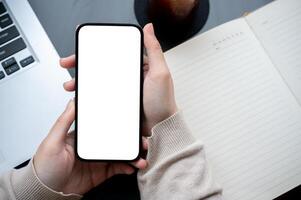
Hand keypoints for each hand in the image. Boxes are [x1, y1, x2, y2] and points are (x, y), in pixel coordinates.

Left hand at [34, 93, 146, 195]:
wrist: (45, 192)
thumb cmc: (44, 167)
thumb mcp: (53, 141)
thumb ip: (64, 121)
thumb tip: (73, 101)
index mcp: (84, 136)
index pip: (104, 126)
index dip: (119, 124)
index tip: (131, 122)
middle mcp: (93, 146)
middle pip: (117, 140)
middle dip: (131, 140)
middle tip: (142, 141)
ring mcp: (98, 160)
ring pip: (121, 154)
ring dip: (133, 155)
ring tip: (141, 158)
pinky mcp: (101, 173)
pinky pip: (118, 168)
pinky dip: (128, 167)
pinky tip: (132, 167)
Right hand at [61, 23, 176, 135]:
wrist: (160, 128)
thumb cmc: (163, 102)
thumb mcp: (160, 73)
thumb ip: (154, 50)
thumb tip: (149, 28)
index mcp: (138, 65)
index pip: (114, 53)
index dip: (96, 50)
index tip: (82, 49)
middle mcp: (129, 75)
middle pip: (102, 65)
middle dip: (83, 64)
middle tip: (68, 64)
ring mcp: (122, 89)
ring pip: (98, 80)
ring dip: (83, 80)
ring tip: (71, 84)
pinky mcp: (118, 101)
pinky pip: (101, 95)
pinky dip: (90, 94)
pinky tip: (81, 96)